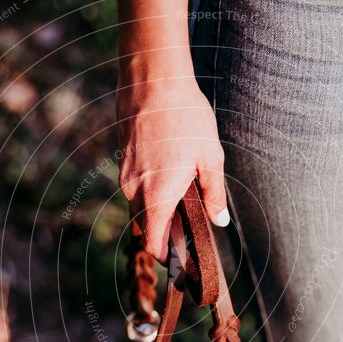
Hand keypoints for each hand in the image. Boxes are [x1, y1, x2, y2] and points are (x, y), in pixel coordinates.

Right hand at [117, 78, 228, 263]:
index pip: (154, 244)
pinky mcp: (123, 160)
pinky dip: (151, 188)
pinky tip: (170, 169)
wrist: (152, 81)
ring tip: (183, 190)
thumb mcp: (210, 157)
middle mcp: (135, 190)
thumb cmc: (185, 118)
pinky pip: (136, 185)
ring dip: (159, 206)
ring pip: (141, 205)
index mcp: (158, 197)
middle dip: (166, 231)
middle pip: (148, 226)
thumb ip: (214, 194)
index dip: (168, 257)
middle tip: (191, 224)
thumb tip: (219, 222)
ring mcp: (126, 175)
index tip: (182, 260)